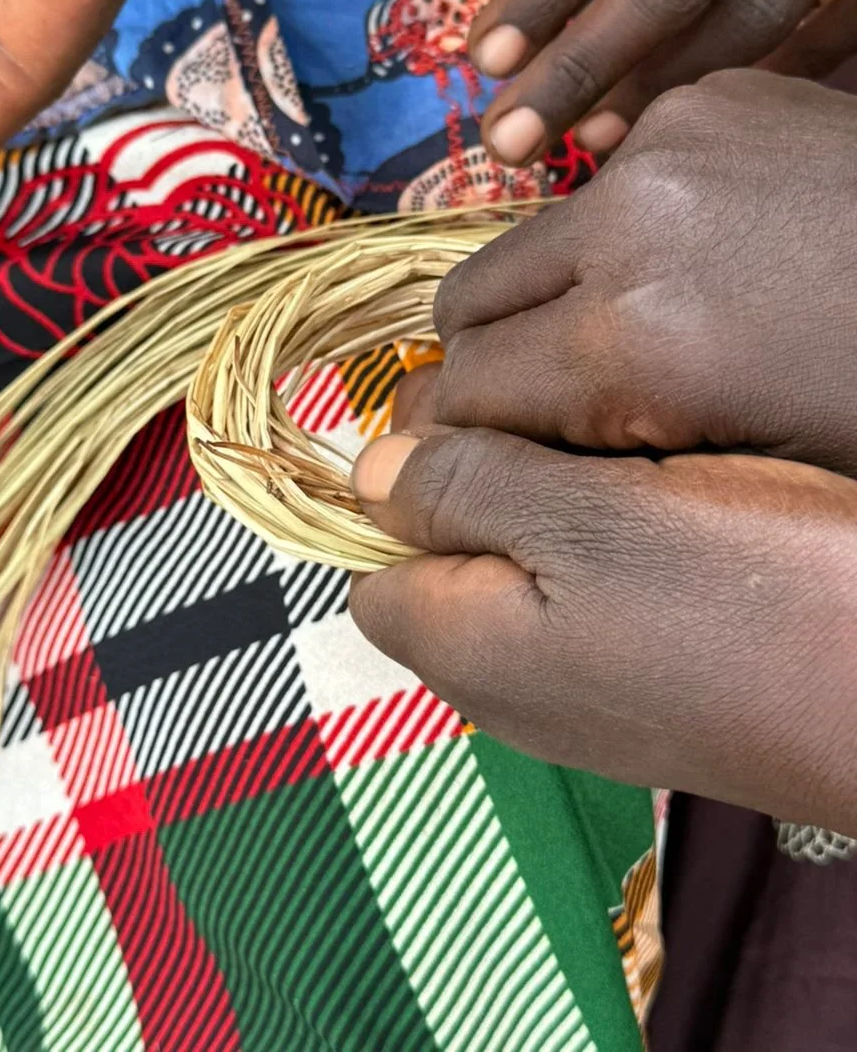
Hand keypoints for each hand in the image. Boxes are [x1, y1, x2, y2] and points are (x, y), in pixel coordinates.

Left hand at [349, 415, 856, 832]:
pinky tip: (663, 503)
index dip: (397, 484)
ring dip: (550, 502)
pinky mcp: (649, 686)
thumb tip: (367, 471)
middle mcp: (508, 688)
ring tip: (618, 455)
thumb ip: (463, 490)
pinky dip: (605, 541)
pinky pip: (589, 596)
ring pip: (522, 570)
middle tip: (555, 426)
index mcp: (465, 652)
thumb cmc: (748, 597)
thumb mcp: (588, 516)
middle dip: (478, 482)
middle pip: (446, 562)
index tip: (460, 420)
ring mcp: (582, 695)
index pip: (369, 564)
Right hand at [431, 70, 856, 475]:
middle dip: (490, 361)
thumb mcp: (746, 479)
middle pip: (466, 304)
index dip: (469, 435)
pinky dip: (617, 232)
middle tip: (549, 401)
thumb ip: (591, 463)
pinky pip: (604, 183)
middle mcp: (626, 227)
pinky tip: (689, 262)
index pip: (465, 393)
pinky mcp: (704, 99)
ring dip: (549, 293)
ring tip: (626, 333)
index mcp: (638, 346)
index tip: (493, 452)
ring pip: (526, 238)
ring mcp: (666, 145)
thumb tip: (469, 450)